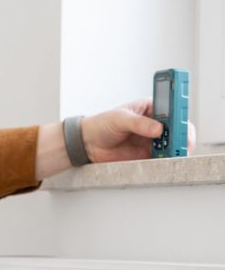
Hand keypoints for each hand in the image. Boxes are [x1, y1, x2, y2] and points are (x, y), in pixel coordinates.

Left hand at [81, 99, 196, 163]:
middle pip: (178, 129)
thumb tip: (157, 129)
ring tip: (171, 154)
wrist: (88, 143)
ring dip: (175, 150)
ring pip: (173, 145)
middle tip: (178, 144)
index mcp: (152, 108)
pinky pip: (162, 158)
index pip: (173, 110)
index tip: (180, 125)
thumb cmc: (102, 124)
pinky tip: (163, 162)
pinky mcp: (147, 155)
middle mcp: (156, 124)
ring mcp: (153, 140)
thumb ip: (138, 123)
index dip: (180, 117)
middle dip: (181, 137)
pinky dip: (165, 161)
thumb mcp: (119, 119)